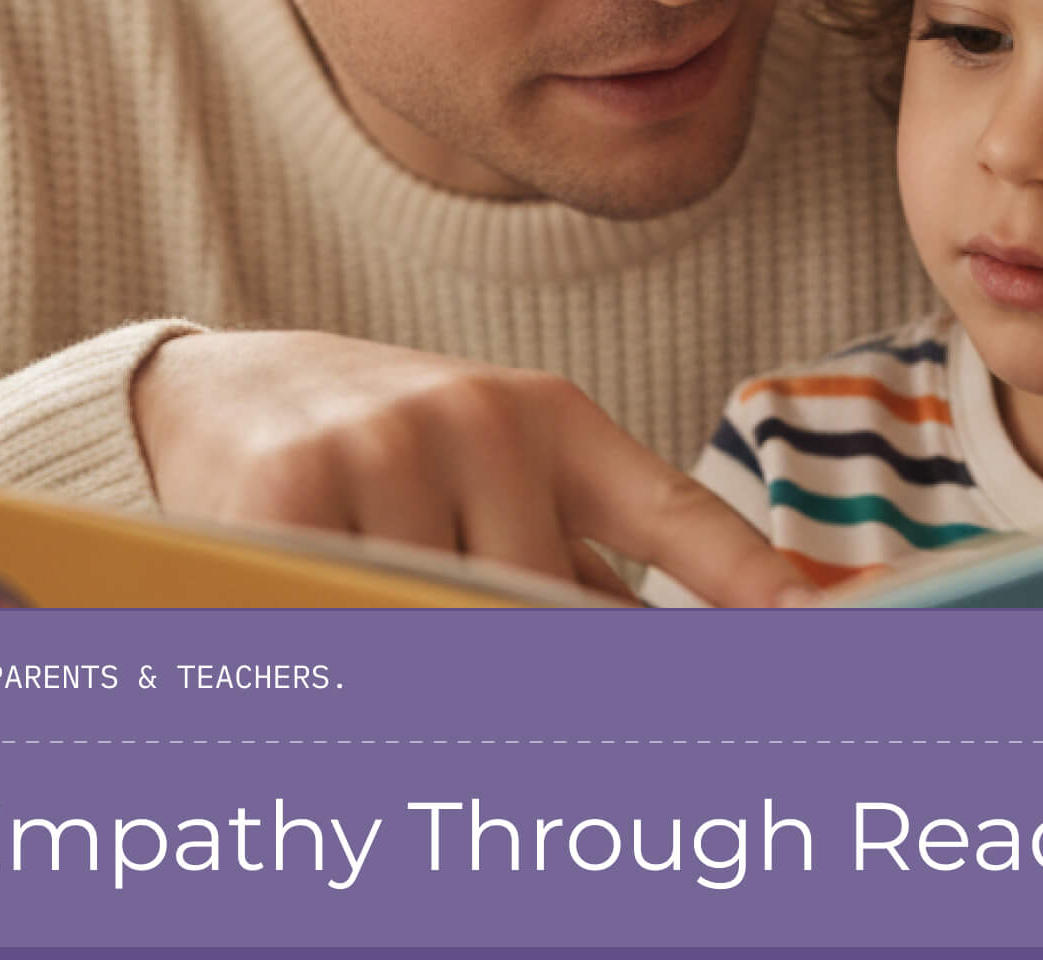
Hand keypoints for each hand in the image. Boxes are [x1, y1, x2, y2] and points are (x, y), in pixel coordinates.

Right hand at [130, 330, 806, 606]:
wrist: (220, 392)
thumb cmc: (387, 452)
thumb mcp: (498, 477)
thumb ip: (577, 560)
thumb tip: (664, 650)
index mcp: (552, 418)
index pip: (671, 512)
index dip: (749, 577)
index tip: (822, 625)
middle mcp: (481, 417)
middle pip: (549, 605)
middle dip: (527, 651)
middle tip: (478, 639)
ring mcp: (387, 446)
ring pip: (449, 618)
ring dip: (419, 636)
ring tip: (371, 593)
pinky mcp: (293, 490)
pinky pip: (355, 616)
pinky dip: (350, 634)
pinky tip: (321, 598)